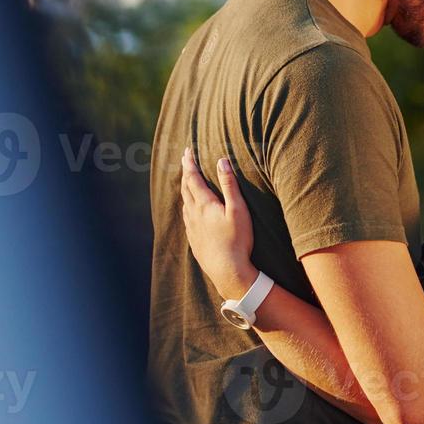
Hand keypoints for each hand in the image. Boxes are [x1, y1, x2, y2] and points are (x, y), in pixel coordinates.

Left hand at [180, 148, 258, 300]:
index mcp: (204, 205)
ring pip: (184, 203)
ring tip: (187, 182)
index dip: (189, 164)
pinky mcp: (194, 240)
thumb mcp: (238, 210)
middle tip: (185, 160)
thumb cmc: (237, 240)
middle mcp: (194, 214)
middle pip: (186, 189)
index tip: (187, 152)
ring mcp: (192, 228)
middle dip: (186, 173)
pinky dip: (187, 206)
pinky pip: (186, 218)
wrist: (228, 271)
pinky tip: (190, 210)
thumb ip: (230, 185)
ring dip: (185, 189)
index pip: (193, 179)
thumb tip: (222, 161)